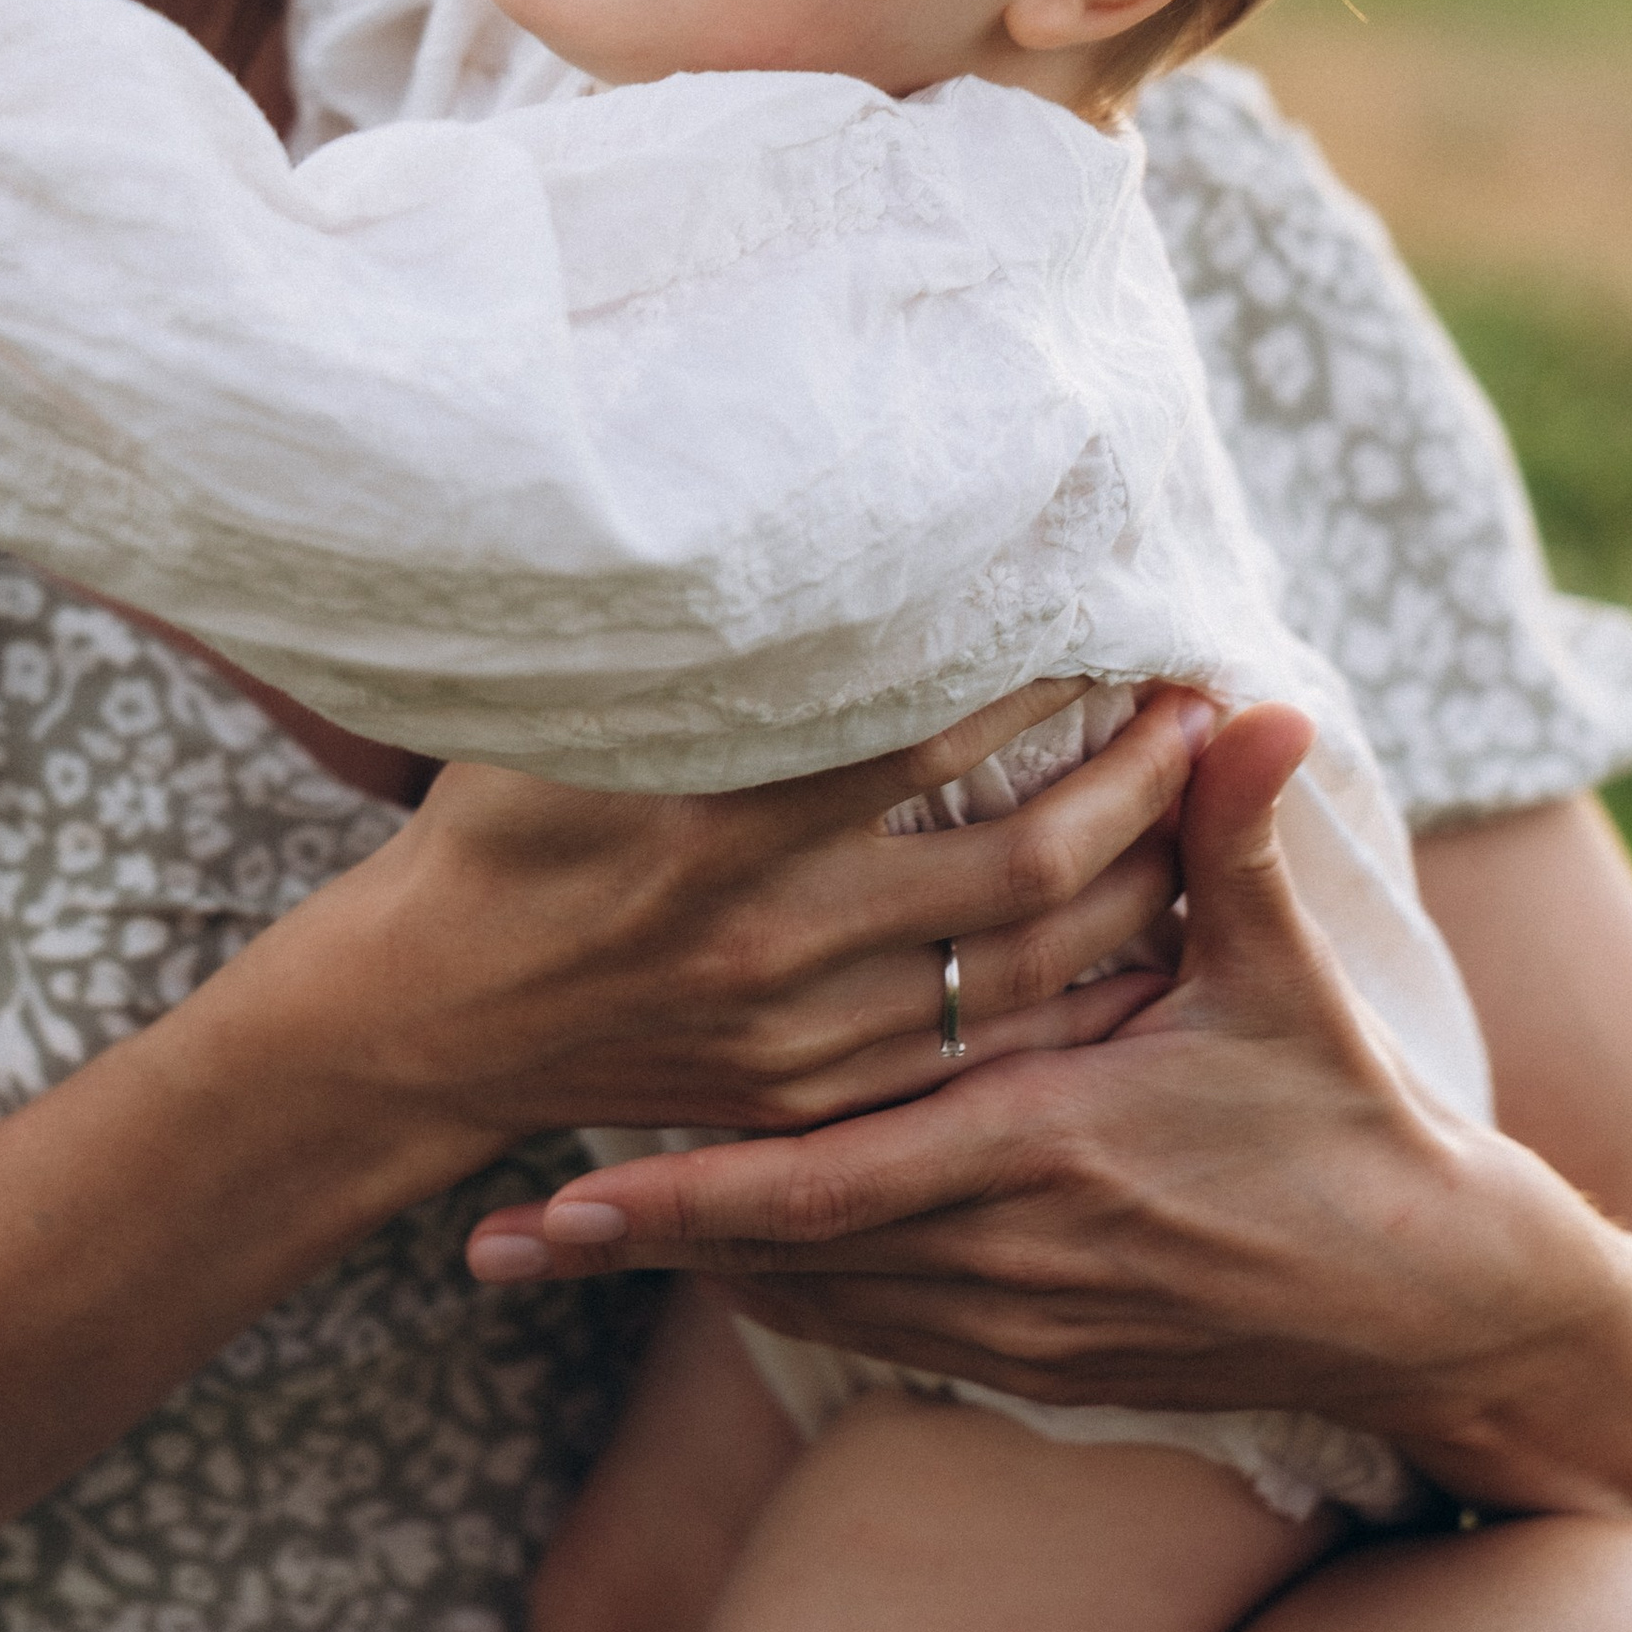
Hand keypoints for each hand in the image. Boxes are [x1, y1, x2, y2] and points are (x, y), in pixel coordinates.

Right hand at [365, 683, 1219, 1173]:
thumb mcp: (564, 713)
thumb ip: (685, 646)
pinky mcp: (813, 1099)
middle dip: (1137, 781)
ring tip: (1196, 803)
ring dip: (1135, 883)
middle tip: (1203, 708)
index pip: (936, 738)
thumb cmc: (497, 830)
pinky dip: (1074, 993)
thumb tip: (782, 532)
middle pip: (1022, 859)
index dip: (1048, 681)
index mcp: (720, 824)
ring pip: (1029, 966)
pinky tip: (1134, 938)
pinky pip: (985, 1049)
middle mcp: (777, 935)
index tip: (1119, 622)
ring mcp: (803, 1033)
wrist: (428, 1018)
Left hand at [465, 705, 1618, 1460]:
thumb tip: (1237, 698)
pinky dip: (790, 1296)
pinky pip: (878, 1333)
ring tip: (562, 1251)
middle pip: (782, 1263)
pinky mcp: (1041, 1368)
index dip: (685, 1195)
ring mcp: (1021, 1330)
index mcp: (1048, 1154)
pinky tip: (718, 1265)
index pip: (824, 1187)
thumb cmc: (1354, 1128)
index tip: (562, 1186)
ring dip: (697, 1277)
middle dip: (640, 1248)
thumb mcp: (1289, 982)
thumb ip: (1234, 842)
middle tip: (496, 1238)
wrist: (1431, 1308)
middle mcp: (1011, 1260)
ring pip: (816, 1305)